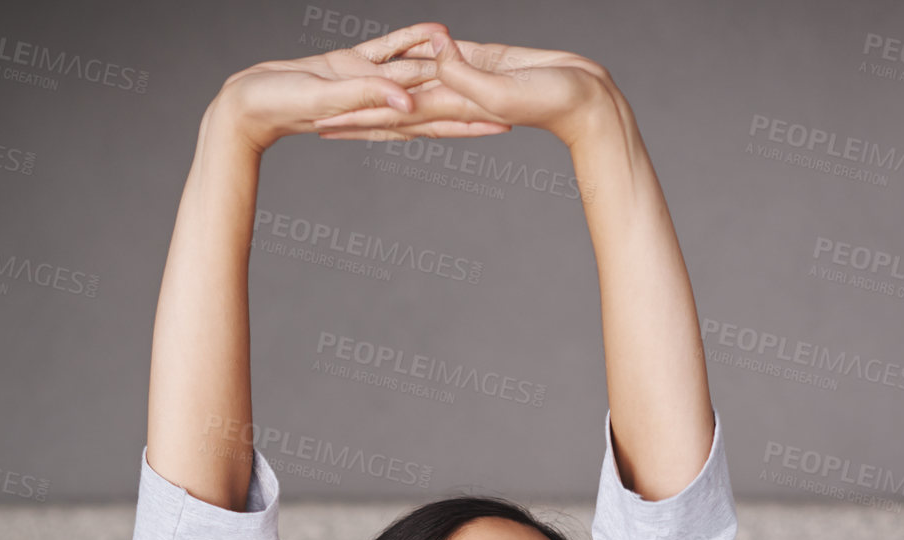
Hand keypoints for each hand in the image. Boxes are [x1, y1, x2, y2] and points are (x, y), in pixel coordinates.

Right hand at [214, 21, 510, 153]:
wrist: (248, 103)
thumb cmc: (281, 107)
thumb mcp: (328, 99)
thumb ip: (368, 96)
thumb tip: (409, 101)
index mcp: (379, 116)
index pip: (436, 119)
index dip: (470, 121)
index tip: (505, 122)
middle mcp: (379, 103)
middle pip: (436, 101)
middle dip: (473, 102)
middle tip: (511, 99)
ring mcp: (366, 83)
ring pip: (419, 73)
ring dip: (448, 70)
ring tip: (482, 65)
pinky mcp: (350, 65)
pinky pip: (390, 49)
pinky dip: (413, 40)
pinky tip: (436, 33)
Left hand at [315, 28, 620, 148]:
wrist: (589, 98)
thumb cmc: (555, 100)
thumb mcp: (504, 89)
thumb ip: (466, 75)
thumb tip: (435, 53)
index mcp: (452, 105)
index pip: (392, 114)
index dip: (356, 116)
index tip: (319, 123)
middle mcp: (450, 96)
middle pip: (392, 105)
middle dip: (354, 111)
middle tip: (314, 115)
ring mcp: (463, 80)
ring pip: (411, 81)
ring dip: (379, 87)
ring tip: (345, 90)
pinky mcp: (479, 60)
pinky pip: (438, 57)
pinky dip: (416, 54)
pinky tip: (396, 55)